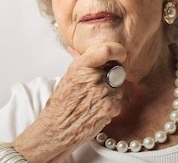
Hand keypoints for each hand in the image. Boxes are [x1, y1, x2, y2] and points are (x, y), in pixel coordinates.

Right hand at [11, 42, 126, 161]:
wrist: (57, 128)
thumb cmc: (61, 104)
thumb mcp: (67, 77)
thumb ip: (79, 63)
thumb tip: (76, 49)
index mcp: (80, 66)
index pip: (106, 50)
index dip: (117, 52)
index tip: (120, 56)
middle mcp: (92, 77)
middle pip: (116, 71)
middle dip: (111, 79)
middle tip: (97, 90)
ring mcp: (102, 92)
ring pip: (119, 88)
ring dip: (111, 95)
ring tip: (94, 102)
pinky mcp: (109, 107)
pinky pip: (118, 102)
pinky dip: (111, 108)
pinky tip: (97, 111)